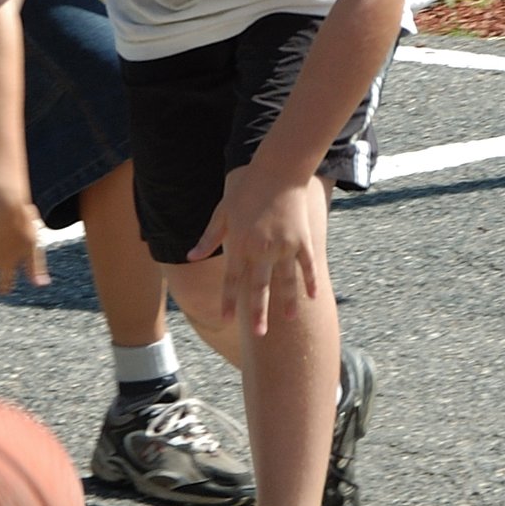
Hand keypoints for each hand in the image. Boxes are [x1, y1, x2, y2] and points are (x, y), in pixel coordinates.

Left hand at [185, 163, 319, 338]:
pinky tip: (313, 297)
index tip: (225, 319)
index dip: (229, 301)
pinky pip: (307, 266)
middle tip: (259, 334)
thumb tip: (191, 256)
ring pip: (286, 281)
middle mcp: (262, 249)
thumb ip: (209, 237)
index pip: (232, 279)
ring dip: (287, 302)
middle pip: (259, 286)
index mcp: (240, 243)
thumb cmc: (246, 190)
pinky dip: (310, 281)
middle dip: (257, 312)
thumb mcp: (222, 212)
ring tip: (289, 321)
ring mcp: (285, 246)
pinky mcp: (302, 240)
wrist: (278, 171)